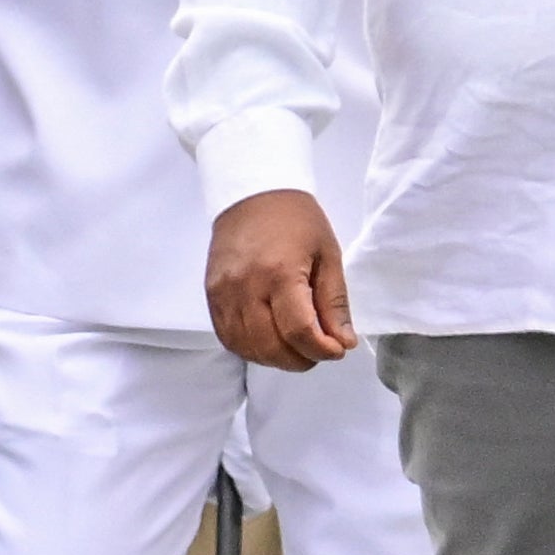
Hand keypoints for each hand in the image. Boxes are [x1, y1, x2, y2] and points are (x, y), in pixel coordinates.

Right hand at [206, 190, 356, 371]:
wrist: (252, 194)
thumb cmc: (297, 220)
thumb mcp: (328, 254)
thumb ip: (334, 302)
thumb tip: (343, 341)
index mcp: (280, 273)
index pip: (298, 331)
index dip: (321, 350)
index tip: (338, 349)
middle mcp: (246, 287)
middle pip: (270, 346)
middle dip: (300, 360)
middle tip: (319, 351)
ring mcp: (223, 294)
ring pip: (247, 348)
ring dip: (275, 359)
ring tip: (297, 348)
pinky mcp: (211, 297)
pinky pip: (228, 338)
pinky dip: (251, 349)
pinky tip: (270, 342)